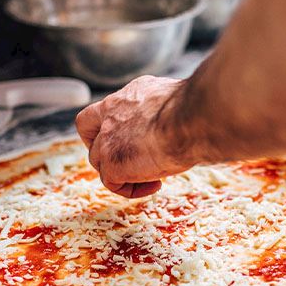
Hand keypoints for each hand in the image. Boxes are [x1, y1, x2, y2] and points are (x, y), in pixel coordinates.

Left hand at [75, 76, 193, 198]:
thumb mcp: (176, 103)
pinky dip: (131, 189)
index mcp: (129, 96)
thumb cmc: (197, 112)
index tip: (127, 137)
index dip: (107, 125)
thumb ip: (165, 113)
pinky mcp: (112, 162)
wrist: (193, 120)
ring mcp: (108, 139)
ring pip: (99, 160)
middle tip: (128, 160)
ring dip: (122, 172)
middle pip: (89, 132)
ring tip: (155, 175)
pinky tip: (156, 184)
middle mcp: (112, 113)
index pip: (105, 108)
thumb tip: (177, 123)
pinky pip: (111, 183)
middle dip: (104, 148)